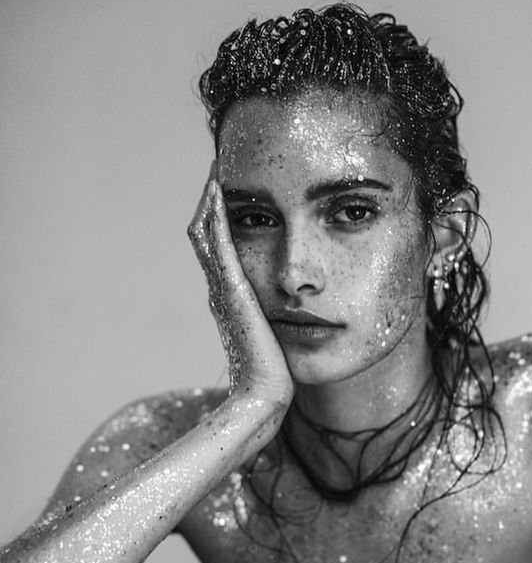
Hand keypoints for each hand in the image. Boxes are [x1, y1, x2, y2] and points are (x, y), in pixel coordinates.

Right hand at [188, 167, 292, 405]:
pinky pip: (217, 245)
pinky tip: (219, 192)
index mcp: (229, 298)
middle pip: (204, 235)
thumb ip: (275, 317)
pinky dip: (215, 217)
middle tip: (218, 168)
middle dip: (211, 202)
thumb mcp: (276, 334)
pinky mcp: (230, 291)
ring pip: (204, 234)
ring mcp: (220, 290)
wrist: (266, 393)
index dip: (220, 219)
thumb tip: (295, 307)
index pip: (218, 248)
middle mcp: (218, 290)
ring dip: (209, 201)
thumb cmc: (276, 371)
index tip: (232, 190)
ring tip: (216, 170)